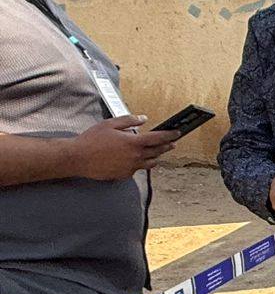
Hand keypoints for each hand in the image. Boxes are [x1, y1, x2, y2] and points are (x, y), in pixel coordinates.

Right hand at [67, 115, 181, 180]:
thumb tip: (143, 119)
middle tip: (172, 143)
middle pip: (158, 151)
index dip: (170, 135)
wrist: (77, 158)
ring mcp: (130, 167)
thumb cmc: (91, 140)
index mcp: (133, 142)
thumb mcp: (110, 124)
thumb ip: (129, 120)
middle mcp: (135, 157)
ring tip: (157, 152)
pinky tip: (136, 159)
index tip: (177, 133)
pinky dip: (139, 163)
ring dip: (155, 156)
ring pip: (150, 163)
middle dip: (166, 146)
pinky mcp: (124, 175)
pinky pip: (137, 169)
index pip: (158, 138)